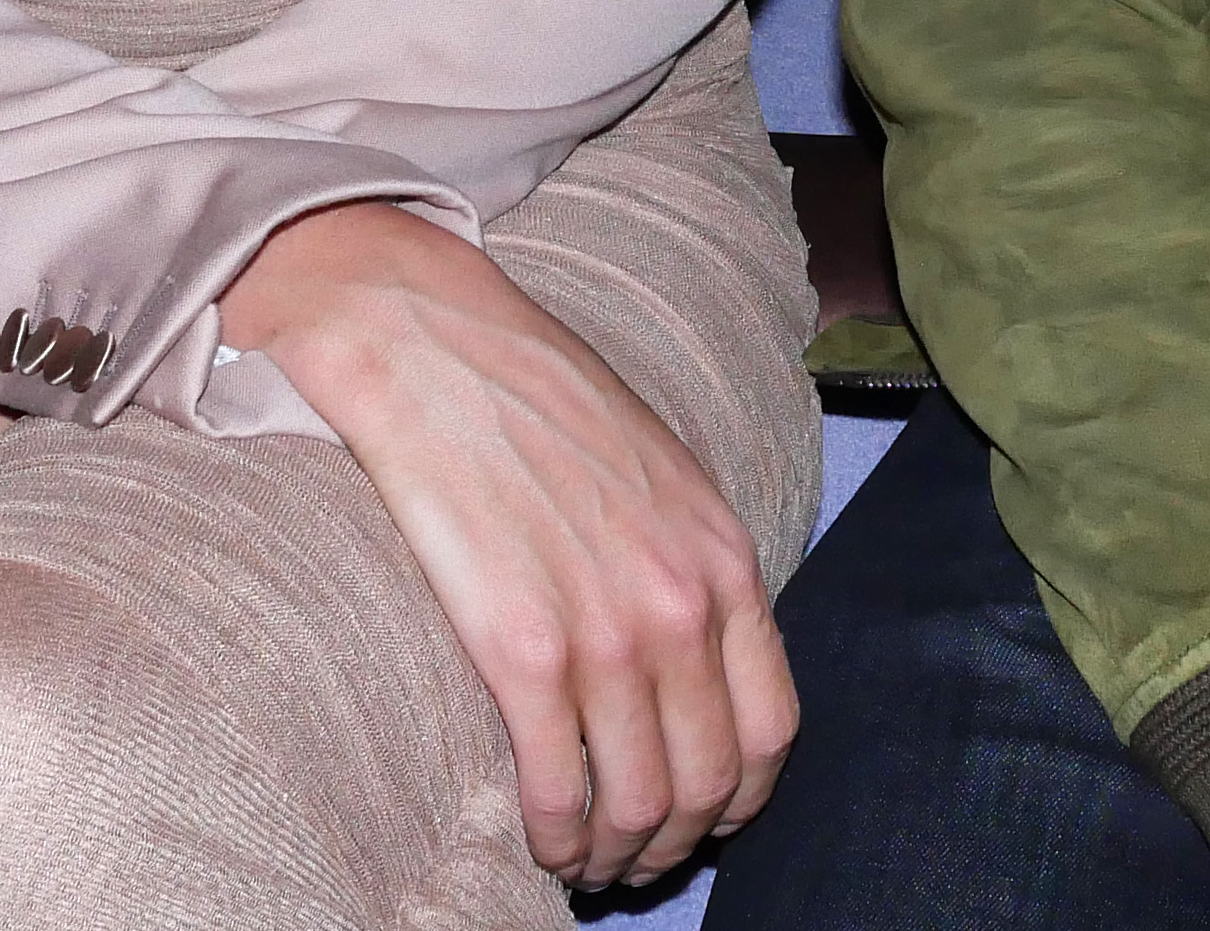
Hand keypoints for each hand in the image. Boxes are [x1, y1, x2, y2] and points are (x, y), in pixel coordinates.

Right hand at [223, 200, 796, 886]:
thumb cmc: (539, 400)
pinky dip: (556, 838)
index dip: (740, 800)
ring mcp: (604, 630)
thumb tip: (696, 654)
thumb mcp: (661, 472)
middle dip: (674, 842)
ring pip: (637, 801)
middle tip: (634, 860)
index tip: (700, 817)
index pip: (772, 729)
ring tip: (585, 863)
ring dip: (614, 856)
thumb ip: (690, 561)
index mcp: (722, 558)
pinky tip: (540, 843)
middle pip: (708, 782)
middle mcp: (679, 603)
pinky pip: (558, 788)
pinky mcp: (519, 647)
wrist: (437, 347)